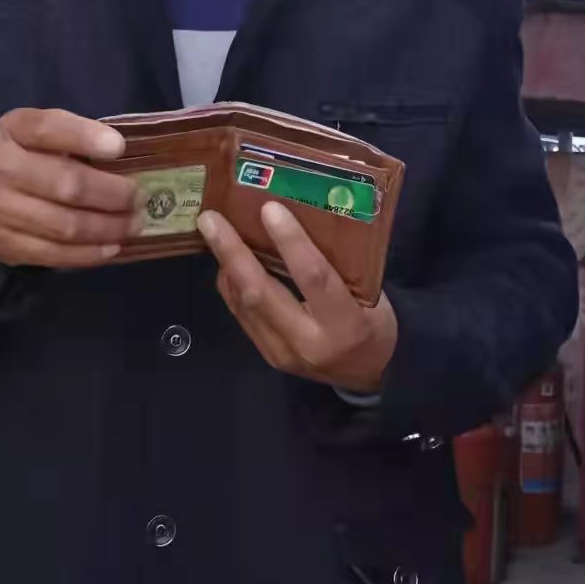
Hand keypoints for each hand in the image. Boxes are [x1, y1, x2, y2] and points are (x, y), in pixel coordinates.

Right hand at [0, 108, 140, 268]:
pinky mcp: (4, 245)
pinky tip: (112, 247)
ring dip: (108, 228)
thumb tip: (122, 154)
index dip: (85, 138)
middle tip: (139, 198)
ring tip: (133, 224)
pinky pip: (56, 254)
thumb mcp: (41, 134)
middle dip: (113, 194)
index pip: (49, 129)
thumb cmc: (26, 158)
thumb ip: (74, 136)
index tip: (120, 148)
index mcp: (13, 131)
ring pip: (66, 225)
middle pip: (67, 185)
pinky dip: (90, 253)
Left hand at [197, 202, 397, 393]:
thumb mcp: (371, 293)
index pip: (313, 277)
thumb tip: (297, 216)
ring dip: (225, 265)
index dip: (290, 242)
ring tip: (212, 231)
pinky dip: (231, 284)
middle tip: (210, 219)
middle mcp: (309, 343)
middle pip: (261, 293)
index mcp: (345, 324)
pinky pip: (242, 315)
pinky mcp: (268, 356)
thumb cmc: (374, 323)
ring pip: (245, 304)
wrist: (370, 374)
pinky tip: (226, 261)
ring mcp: (283, 354)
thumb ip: (337, 263)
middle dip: (232, 252)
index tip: (269, 208)